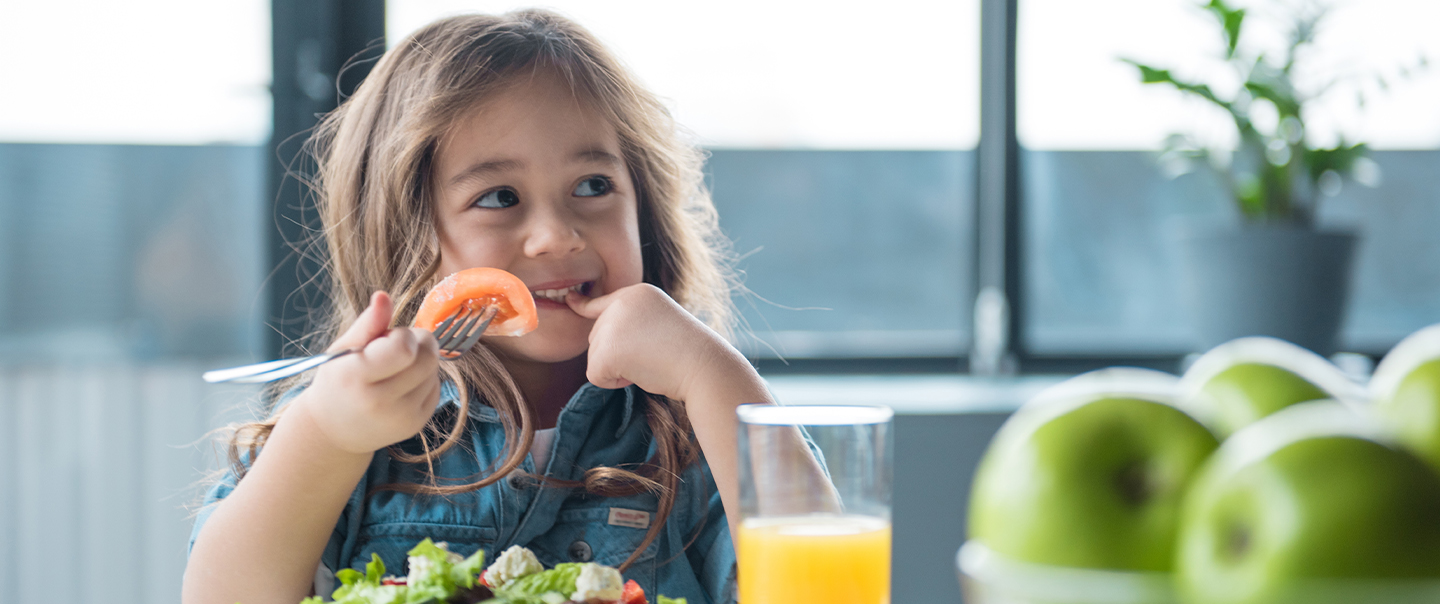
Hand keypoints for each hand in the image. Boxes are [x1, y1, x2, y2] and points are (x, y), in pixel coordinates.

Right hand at [290, 291, 441, 454]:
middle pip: (428, 358)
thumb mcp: (343, 350)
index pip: (404, 348)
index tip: (388, 338)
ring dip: (421, 362)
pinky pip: (436, 388)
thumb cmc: (338, 381)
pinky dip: (424, 380)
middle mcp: (380, 402)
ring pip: (435, 371)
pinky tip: (402, 386)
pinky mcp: (416, 424)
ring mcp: (401, 417)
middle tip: (398, 347)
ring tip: (396, 368)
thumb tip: (384, 295)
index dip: (402, 335)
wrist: (334, 430)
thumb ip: (367, 323)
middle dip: (419, 343)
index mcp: (355, 378)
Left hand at [566, 283, 739, 401]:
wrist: (703, 365)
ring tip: (649, 362)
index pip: (601, 302)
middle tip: (650, 355)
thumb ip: (632, 324)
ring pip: (594, 357)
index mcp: (637, 293)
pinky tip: (639, 374)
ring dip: (617, 369)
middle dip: (617, 354)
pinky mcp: (606, 350)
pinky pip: (595, 375)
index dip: (582, 305)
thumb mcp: (660, 324)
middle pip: (596, 337)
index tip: (571, 299)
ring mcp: (612, 325)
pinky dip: (613, 382)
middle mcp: (620, 303)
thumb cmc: (688, 352)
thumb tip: (600, 342)